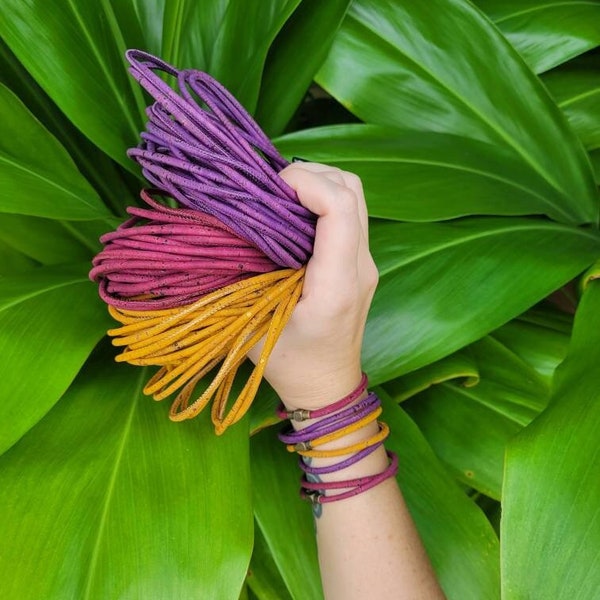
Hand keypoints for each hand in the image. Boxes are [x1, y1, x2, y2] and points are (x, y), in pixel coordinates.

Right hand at [247, 162, 377, 410]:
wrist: (328, 387)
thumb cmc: (290, 365)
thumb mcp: (254, 325)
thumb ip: (242, 278)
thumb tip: (224, 229)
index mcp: (337, 284)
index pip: (339, 207)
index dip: (306, 181)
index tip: (270, 187)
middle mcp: (360, 267)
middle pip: (351, 189)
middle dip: (310, 174)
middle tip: (271, 189)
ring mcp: (365, 263)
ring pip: (354, 196)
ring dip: (318, 184)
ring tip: (280, 197)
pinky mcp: (360, 264)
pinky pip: (348, 214)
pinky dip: (322, 201)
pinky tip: (292, 215)